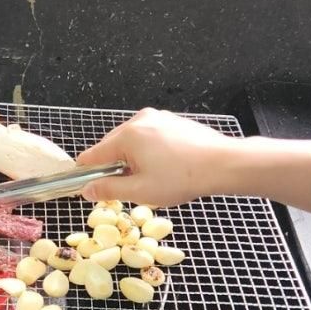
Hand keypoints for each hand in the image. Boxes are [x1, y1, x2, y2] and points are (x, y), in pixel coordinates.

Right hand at [77, 108, 235, 206]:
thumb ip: (109, 190)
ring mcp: (157, 118)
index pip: (92, 156)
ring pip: (130, 142)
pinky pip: (148, 137)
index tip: (93, 189)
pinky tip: (164, 167)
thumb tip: (87, 190)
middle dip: (114, 167)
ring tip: (152, 178)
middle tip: (130, 188)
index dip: (88, 175)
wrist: (223, 164)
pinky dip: (148, 152)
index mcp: (126, 136)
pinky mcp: (171, 121)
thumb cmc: (183, 178)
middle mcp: (139, 120)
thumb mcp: (140, 191)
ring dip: (132, 160)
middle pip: (110, 147)